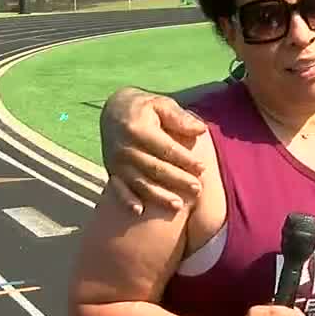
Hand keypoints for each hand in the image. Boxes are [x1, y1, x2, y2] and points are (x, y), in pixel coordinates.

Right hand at [100, 88, 207, 213]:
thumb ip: (179, 117)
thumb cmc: (145, 108)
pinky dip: (127, 201)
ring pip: (140, 183)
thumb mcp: (161, 104)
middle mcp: (125, 147)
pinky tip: (139, 211)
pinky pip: (118, 189)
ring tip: (178, 206)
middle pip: (155, 168)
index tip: (202, 168)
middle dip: (178, 180)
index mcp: (138, 129)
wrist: (114, 111)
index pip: (166, 149)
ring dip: (159, 196)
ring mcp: (116, 161)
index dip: (185, 160)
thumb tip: (201, 130)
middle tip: (197, 189)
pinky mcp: (111, 171)